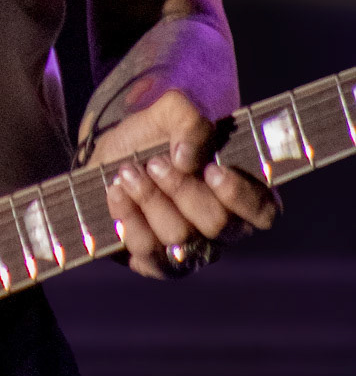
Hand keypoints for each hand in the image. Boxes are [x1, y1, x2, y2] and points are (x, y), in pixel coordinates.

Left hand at [95, 88, 278, 280]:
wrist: (111, 153)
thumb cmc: (155, 134)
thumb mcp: (171, 111)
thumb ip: (189, 121)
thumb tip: (187, 158)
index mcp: (243, 194)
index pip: (264, 211)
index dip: (240, 195)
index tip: (211, 170)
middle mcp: (224, 230)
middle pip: (217, 224)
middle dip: (182, 189)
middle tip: (155, 163)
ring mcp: (193, 251)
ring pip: (180, 239)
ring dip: (150, 199)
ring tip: (128, 172)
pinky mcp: (157, 264)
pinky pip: (149, 254)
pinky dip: (129, 220)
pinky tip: (117, 192)